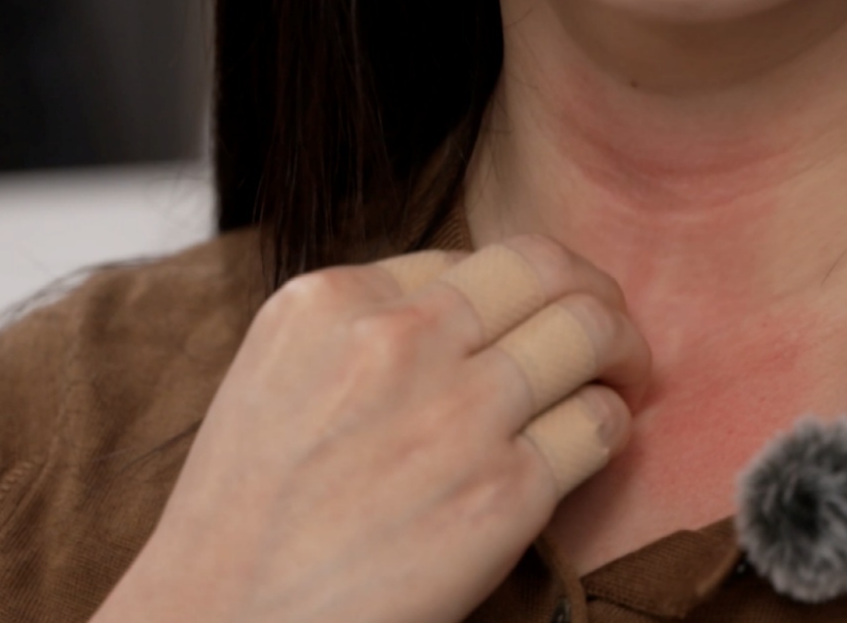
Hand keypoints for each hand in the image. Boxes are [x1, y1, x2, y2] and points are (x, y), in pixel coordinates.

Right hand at [92, 235, 651, 622]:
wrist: (224, 621)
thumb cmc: (245, 517)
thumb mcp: (276, 377)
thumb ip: (360, 330)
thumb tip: (458, 310)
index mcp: (329, 300)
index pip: (466, 259)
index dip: (508, 295)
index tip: (521, 327)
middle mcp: (397, 339)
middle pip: (544, 267)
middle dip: (592, 290)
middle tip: (605, 327)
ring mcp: (456, 413)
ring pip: (590, 330)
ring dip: (622, 351)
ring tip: (622, 377)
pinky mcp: (503, 493)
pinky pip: (599, 424)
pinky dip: (611, 424)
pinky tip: (593, 440)